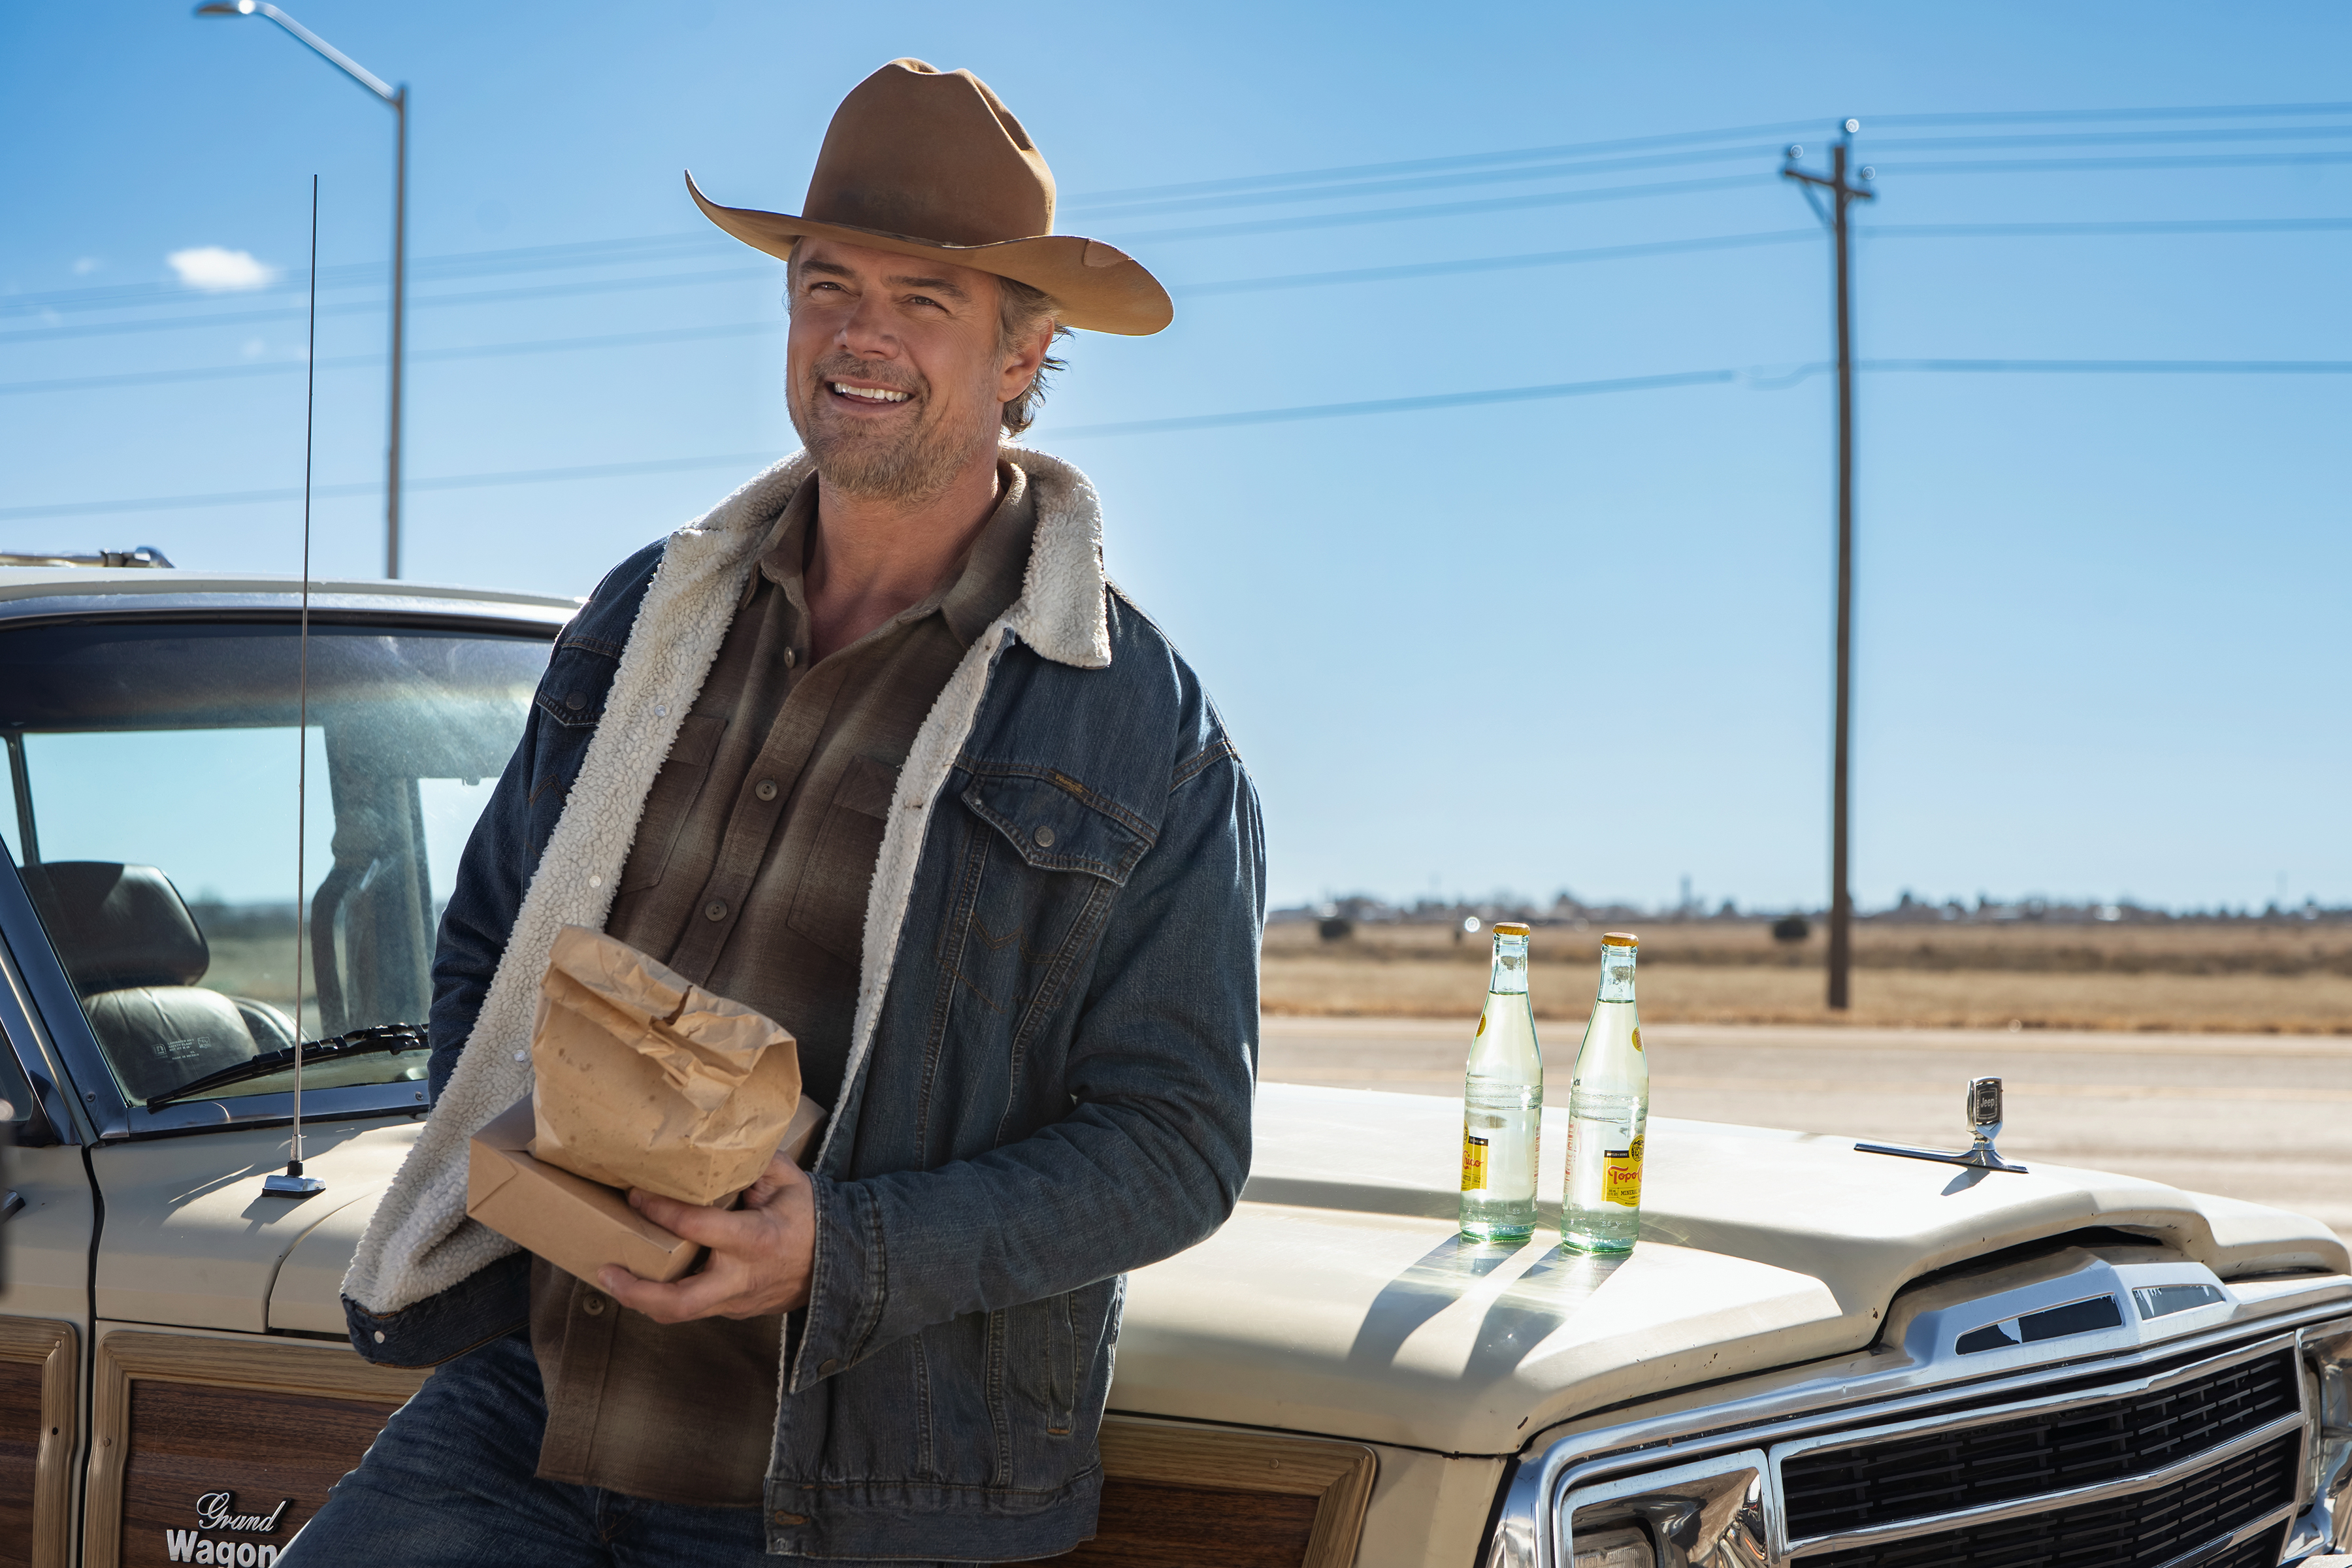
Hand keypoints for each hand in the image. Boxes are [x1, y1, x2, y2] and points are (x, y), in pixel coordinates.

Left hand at [597, 1152, 814, 1322]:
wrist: (838, 1265)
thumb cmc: (810, 1217)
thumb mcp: (789, 1180)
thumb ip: (752, 1164)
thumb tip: (714, 1146)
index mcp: (756, 1240)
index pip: (699, 1228)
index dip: (661, 1211)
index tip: (635, 1194)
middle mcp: (741, 1278)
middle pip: (680, 1302)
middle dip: (637, 1292)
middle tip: (605, 1270)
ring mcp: (735, 1301)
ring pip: (680, 1314)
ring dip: (640, 1298)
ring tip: (611, 1275)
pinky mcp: (731, 1310)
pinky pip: (692, 1306)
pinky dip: (664, 1294)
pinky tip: (646, 1274)